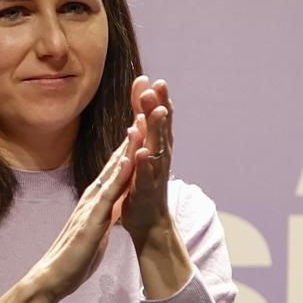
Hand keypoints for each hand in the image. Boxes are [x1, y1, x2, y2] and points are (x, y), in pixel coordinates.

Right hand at [26, 137, 135, 302]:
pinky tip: (127, 162)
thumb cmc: (76, 254)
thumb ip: (106, 211)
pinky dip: (118, 178)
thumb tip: (115, 202)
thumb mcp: (98, 226)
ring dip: (126, 149)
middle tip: (142, 110)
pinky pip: (107, 196)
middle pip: (115, 162)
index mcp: (97, 199)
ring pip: (112, 172)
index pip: (116, 168)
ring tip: (139, 125)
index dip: (130, 146)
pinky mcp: (91, 221)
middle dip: (130, 138)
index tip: (143, 124)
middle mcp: (93, 197)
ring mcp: (91, 206)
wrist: (54, 277)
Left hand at [120, 74, 174, 247]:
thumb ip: (142, 126)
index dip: (158, 100)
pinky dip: (144, 164)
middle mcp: (160, 158)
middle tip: (159, 86)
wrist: (149, 222)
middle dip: (160, 107)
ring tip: (155, 112)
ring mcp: (154, 174)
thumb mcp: (141, 152)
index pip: (159, 120)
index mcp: (157, 148)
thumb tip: (143, 101)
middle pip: (161, 129)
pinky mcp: (146, 191)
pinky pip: (145, 176)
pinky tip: (141, 152)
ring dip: (157, 130)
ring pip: (156, 148)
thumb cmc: (144, 185)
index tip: (156, 80)